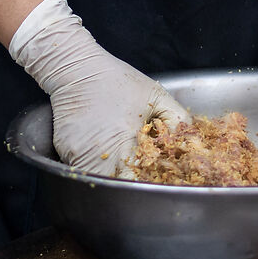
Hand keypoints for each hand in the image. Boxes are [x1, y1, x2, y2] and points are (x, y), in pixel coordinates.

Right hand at [8, 0, 188, 176]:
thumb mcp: (157, 96)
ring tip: (124, 172)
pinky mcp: (65, 152)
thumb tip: (192, 147)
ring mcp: (78, 155)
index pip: (139, 182)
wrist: (76, 68)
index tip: (158, 186)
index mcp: (126, 140)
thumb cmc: (118, 80)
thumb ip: (179, 121)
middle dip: (130, 189)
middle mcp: (100, 152)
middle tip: (143, 184)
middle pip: (116, 189)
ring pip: (97, 184)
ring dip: (111, 183)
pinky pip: (81, 171)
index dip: (149, 187)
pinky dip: (94, 170)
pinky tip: (105, 158)